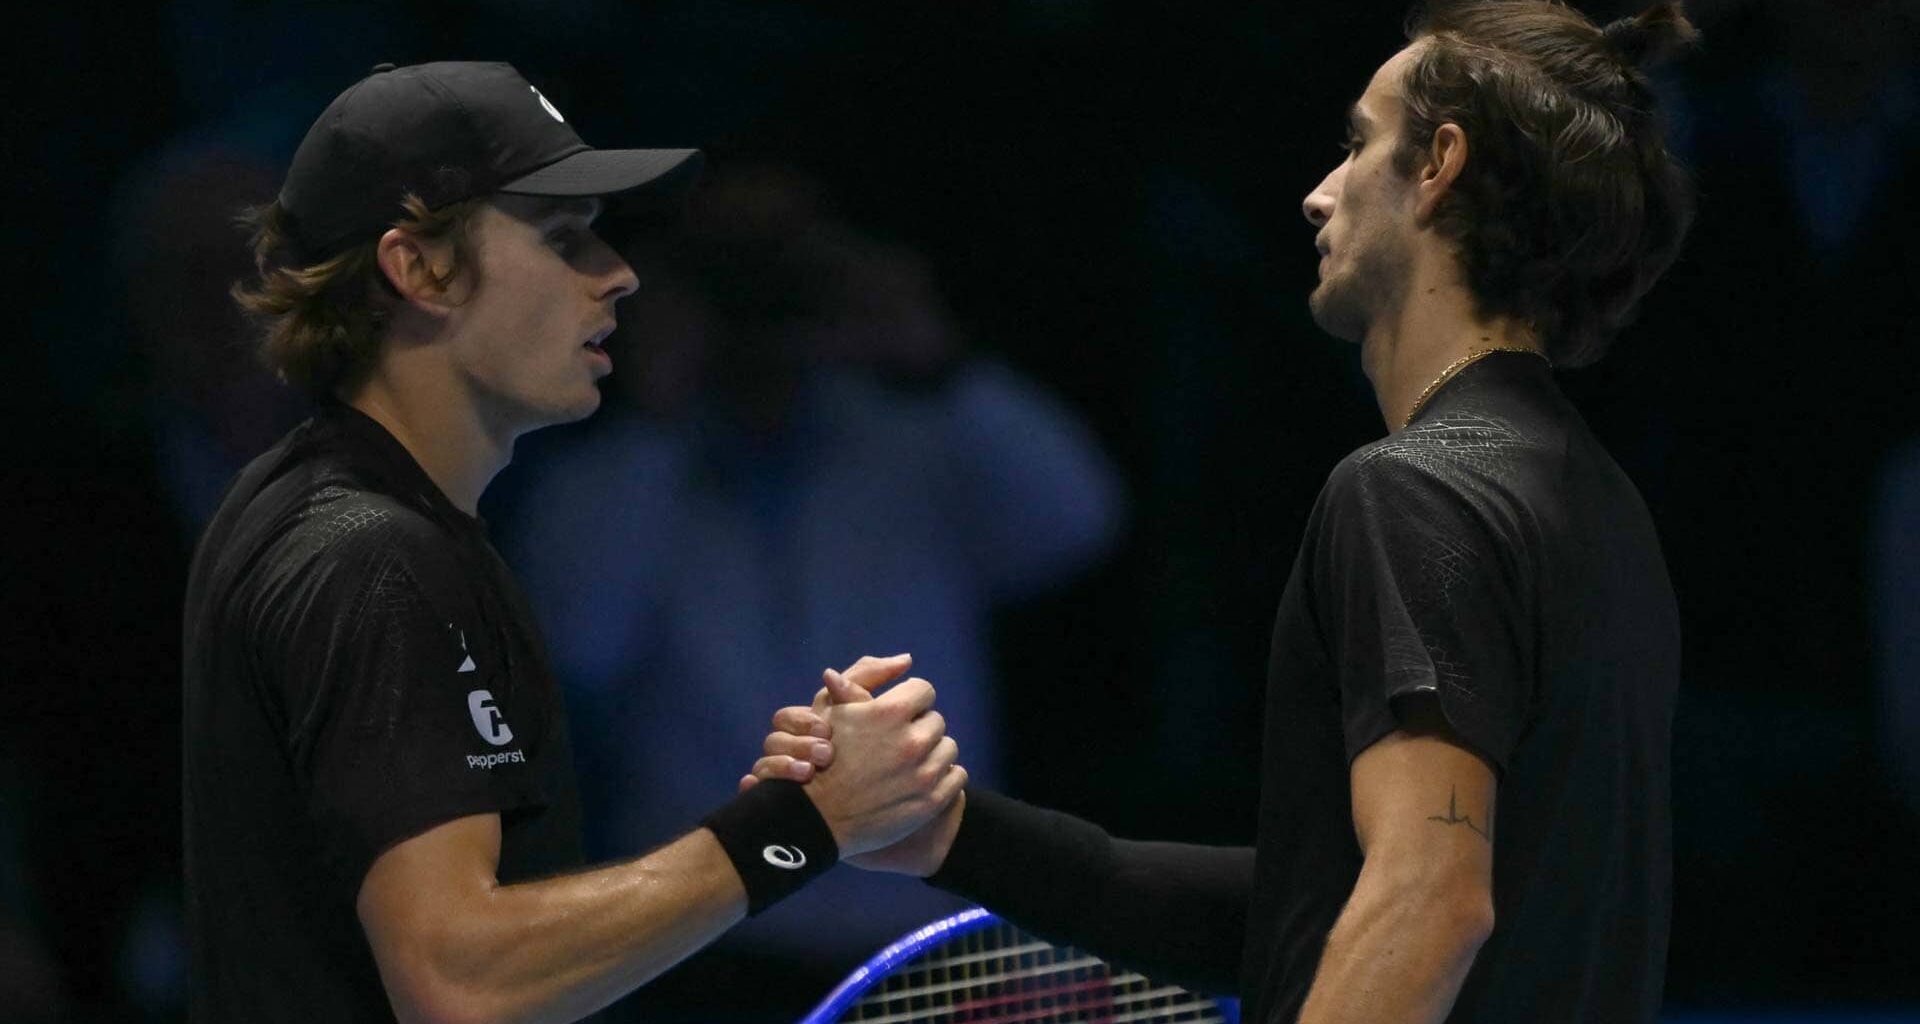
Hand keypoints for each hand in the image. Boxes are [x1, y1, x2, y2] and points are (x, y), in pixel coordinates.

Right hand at [742, 656, 967, 874]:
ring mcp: (924, 774)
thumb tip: (904, 659)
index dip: (909, 700)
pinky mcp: (932, 801)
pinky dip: (944, 777)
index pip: (924, 691)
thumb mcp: (831, 711)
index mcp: (890, 713)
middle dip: (920, 728)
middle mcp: (912, 741)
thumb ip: (863, 678)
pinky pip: (957, 776)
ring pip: (949, 748)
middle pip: (936, 721)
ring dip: (933, 753)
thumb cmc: (821, 759)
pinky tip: (921, 780)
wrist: (817, 819)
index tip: (897, 714)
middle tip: (899, 742)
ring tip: (909, 764)